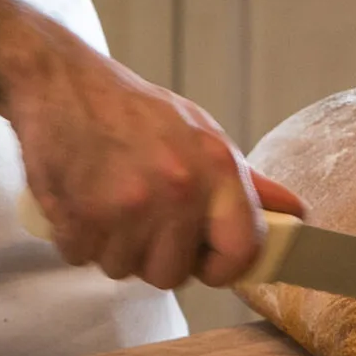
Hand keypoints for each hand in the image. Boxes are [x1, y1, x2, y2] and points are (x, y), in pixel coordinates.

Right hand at [0, 0, 304, 289]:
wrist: (61, 81)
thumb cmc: (134, 111)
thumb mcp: (202, 133)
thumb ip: (247, 182)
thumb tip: (294, 212)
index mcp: (217, 167)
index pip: (243, 250)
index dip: (224, 268)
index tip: (206, 263)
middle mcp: (178, 189)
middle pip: (173, 274)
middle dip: (154, 256)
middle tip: (141, 218)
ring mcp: (128, 205)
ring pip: (124, 269)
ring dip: (112, 247)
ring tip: (108, 201)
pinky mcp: (81, 215)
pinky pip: (82, 259)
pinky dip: (77, 239)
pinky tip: (81, 201)